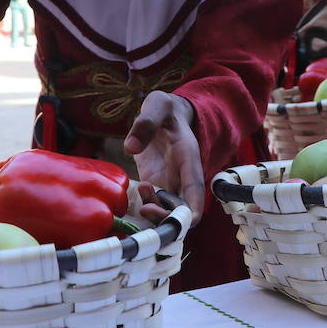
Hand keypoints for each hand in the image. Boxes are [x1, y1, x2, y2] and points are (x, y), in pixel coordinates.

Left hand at [123, 91, 203, 223]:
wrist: (164, 113)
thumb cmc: (165, 108)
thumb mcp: (158, 106)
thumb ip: (145, 123)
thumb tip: (130, 148)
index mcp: (189, 159)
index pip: (195, 192)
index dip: (191, 212)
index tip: (182, 221)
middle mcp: (182, 177)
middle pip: (182, 211)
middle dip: (166, 219)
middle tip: (145, 208)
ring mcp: (169, 183)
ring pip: (167, 212)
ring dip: (154, 212)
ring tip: (143, 187)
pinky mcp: (155, 184)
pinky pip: (153, 205)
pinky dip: (145, 206)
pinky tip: (140, 188)